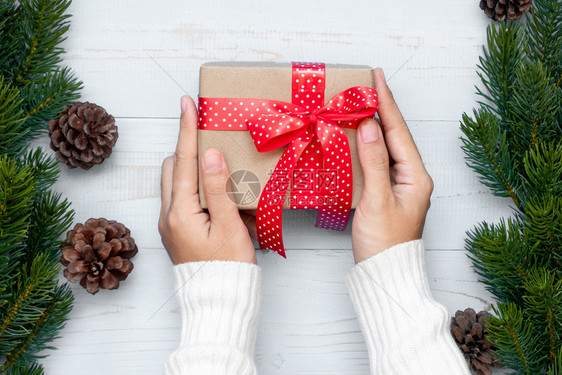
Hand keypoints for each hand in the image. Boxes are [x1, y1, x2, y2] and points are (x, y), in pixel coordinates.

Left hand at [159, 96, 255, 264]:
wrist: (218, 300)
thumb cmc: (228, 268)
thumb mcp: (229, 226)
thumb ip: (217, 188)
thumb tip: (208, 153)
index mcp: (179, 212)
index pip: (184, 160)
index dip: (186, 129)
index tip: (186, 103)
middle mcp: (168, 216)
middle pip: (173, 168)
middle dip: (187, 148)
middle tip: (208, 135)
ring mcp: (170, 225)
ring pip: (175, 183)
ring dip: (191, 168)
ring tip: (217, 167)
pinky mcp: (177, 231)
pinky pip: (181, 198)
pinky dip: (195, 188)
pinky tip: (217, 194)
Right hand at [352, 68, 433, 262]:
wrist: (384, 274)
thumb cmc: (384, 243)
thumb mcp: (377, 200)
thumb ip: (374, 161)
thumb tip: (370, 126)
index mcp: (416, 176)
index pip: (398, 131)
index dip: (386, 102)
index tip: (377, 77)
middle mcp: (411, 177)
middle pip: (395, 135)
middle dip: (381, 109)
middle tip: (367, 85)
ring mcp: (400, 186)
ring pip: (386, 147)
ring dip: (373, 126)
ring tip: (361, 104)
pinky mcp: (387, 194)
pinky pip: (377, 162)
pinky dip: (366, 146)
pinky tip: (358, 138)